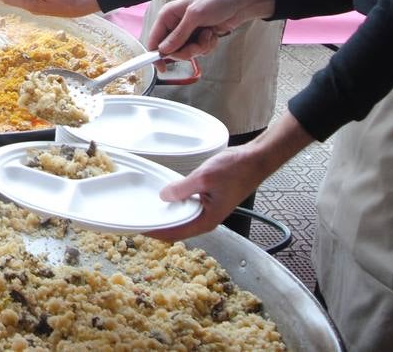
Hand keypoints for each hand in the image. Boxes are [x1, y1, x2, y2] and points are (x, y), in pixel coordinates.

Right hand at [144, 0, 275, 63]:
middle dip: (187, 50)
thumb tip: (164, 50)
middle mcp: (175, 25)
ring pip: (186, 52)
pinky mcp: (199, 38)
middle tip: (197, 43)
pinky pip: (198, 51)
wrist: (239, 3)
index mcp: (168, 15)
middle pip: (171, 50)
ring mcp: (188, 33)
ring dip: (200, 47)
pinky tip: (212, 34)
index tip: (162, 68)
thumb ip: (179, 34)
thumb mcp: (195, 16)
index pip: (154, 39)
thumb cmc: (216, 1)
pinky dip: (207, 46)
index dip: (155, 54)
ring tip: (208, 34)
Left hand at [145, 112, 313, 242]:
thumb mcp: (204, 178)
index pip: (175, 233)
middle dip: (159, 225)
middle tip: (137, 217)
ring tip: (147, 208)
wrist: (255, 160)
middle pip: (177, 228)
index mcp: (207, 220)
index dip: (156, 232)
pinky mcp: (209, 200)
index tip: (138, 228)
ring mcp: (208, 210)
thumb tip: (164, 197)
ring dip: (167, 214)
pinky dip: (176, 204)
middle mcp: (207, 219)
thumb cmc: (235, 170)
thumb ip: (183, 189)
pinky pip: (188, 206)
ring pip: (182, 217)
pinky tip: (166, 196)